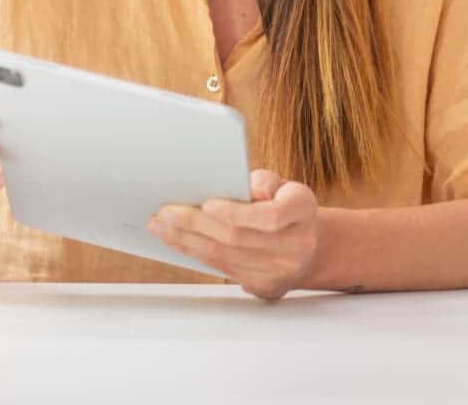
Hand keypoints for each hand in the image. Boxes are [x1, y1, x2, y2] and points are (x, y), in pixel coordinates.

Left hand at [148, 169, 318, 300]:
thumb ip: (264, 180)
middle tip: (167, 212)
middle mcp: (297, 245)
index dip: (237, 212)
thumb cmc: (284, 202)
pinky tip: (177, 240)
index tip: (206, 204)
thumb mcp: (281, 183)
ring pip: (226, 256)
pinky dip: (195, 252)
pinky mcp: (264, 286)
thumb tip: (252, 188)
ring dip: (188, 240)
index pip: (271, 216)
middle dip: (197, 224)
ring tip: (161, 225)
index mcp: (303, 210)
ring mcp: (281, 271)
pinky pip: (223, 268)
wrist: (305, 242)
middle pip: (240, 238)